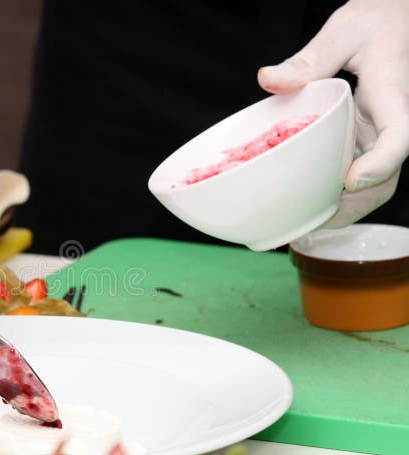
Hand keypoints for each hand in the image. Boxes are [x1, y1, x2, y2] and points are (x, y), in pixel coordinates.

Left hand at [258, 0, 408, 227]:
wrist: (395, 19)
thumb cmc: (376, 22)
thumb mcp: (344, 31)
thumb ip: (309, 58)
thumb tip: (268, 79)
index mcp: (394, 97)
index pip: (399, 137)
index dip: (380, 164)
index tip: (351, 182)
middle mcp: (392, 123)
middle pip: (387, 176)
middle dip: (356, 204)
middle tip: (315, 219)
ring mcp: (380, 135)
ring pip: (375, 183)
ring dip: (345, 208)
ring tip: (306, 224)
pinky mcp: (367, 139)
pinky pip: (359, 173)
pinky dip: (338, 195)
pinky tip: (309, 207)